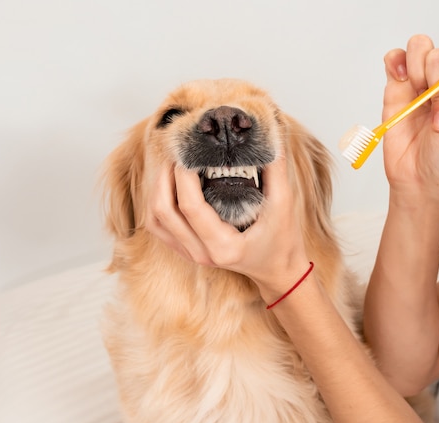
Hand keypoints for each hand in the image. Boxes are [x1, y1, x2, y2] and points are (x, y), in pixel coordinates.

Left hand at [144, 155, 310, 301]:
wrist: (279, 270)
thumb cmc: (282, 242)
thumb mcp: (283, 205)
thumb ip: (275, 170)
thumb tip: (269, 135)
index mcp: (223, 246)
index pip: (190, 207)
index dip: (184, 176)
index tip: (190, 152)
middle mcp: (202, 253)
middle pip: (163, 212)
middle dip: (164, 177)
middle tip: (178, 153)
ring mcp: (191, 254)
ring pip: (155, 220)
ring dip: (156, 189)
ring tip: (171, 165)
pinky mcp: (186, 250)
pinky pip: (159, 226)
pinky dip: (157, 203)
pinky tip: (168, 185)